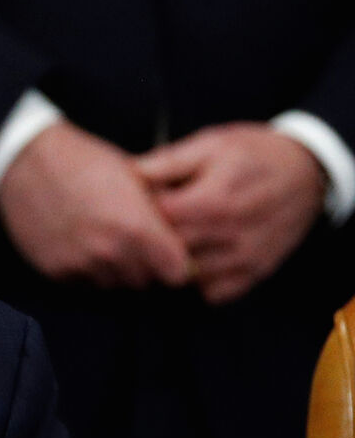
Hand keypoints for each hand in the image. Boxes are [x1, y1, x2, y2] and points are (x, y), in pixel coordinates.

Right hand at [0, 121, 191, 288]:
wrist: (27, 160)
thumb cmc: (84, 161)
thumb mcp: (134, 176)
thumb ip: (160, 212)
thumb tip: (185, 233)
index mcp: (136, 227)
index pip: (176, 273)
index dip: (175, 263)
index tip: (169, 255)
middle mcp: (110, 252)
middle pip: (145, 282)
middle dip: (145, 266)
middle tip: (133, 243)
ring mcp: (80, 264)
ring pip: (113, 285)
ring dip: (114, 270)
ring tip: (103, 241)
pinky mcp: (56, 270)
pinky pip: (84, 283)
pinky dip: (86, 270)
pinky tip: (80, 244)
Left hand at [135, 123, 325, 304]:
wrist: (309, 170)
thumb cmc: (253, 153)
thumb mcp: (210, 144)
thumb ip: (167, 162)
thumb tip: (127, 173)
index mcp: (216, 198)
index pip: (158, 220)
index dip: (139, 211)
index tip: (136, 202)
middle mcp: (232, 233)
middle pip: (169, 251)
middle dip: (150, 239)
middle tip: (146, 224)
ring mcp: (246, 257)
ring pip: (186, 277)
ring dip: (171, 263)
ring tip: (169, 240)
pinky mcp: (256, 272)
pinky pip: (213, 293)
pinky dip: (198, 281)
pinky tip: (194, 258)